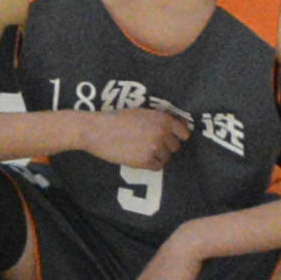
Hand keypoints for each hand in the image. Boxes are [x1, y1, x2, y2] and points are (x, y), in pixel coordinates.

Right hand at [66, 101, 189, 174]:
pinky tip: (139, 156)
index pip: (184, 133)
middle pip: (176, 147)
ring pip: (167, 157)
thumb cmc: (116, 119)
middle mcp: (161, 133)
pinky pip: (157, 166)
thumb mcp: (141, 112)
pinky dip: (151, 163)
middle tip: (150, 143)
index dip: (177, 136)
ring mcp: (154, 148)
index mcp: (162, 118)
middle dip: (166, 146)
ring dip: (157, 155)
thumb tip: (178, 127)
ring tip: (141, 149)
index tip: (170, 137)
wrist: (96, 130)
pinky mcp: (145, 161)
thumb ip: (159, 119)